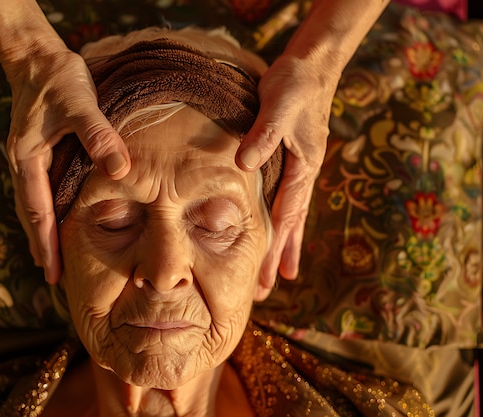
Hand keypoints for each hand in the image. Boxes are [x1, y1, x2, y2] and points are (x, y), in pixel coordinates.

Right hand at [2, 39, 130, 283]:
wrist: (37, 57)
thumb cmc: (58, 79)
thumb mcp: (80, 104)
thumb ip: (99, 136)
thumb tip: (121, 170)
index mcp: (28, 158)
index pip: (37, 211)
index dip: (46, 243)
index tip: (52, 272)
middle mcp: (22, 163)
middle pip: (30, 214)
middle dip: (41, 246)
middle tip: (52, 278)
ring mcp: (27, 158)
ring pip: (32, 204)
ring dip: (42, 232)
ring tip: (52, 258)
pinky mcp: (35, 152)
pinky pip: (38, 190)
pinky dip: (45, 211)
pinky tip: (57, 219)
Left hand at [236, 54, 337, 279]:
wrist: (310, 66)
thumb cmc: (295, 84)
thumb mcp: (278, 105)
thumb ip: (262, 135)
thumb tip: (243, 164)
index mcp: (303, 167)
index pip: (288, 216)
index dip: (277, 247)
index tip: (269, 277)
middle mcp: (304, 174)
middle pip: (291, 225)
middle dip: (279, 258)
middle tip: (267, 291)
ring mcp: (299, 170)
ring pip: (291, 216)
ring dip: (283, 246)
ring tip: (279, 276)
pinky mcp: (290, 163)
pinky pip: (286, 200)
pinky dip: (282, 222)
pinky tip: (276, 232)